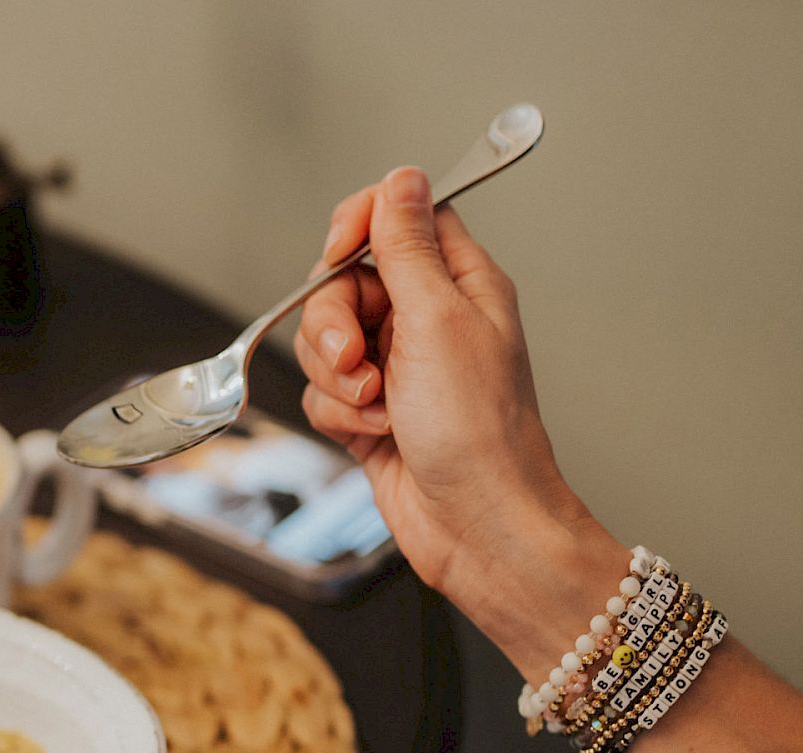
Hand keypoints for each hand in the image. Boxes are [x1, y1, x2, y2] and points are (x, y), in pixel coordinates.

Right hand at [293, 166, 622, 670]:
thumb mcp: (437, 319)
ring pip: (323, 340)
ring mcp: (396, 366)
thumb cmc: (479, 432)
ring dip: (336, 377)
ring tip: (375, 406)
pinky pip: (323, 392)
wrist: (476, 524)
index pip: (397, 216)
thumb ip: (407, 245)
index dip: (357, 227)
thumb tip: (401, 177)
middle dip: (334, 323)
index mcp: (460, 281)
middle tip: (360, 359)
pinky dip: (338, 414)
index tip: (338, 253)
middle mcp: (427, 318)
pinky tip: (374, 435)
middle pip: (343, 281)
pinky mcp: (370, 412)